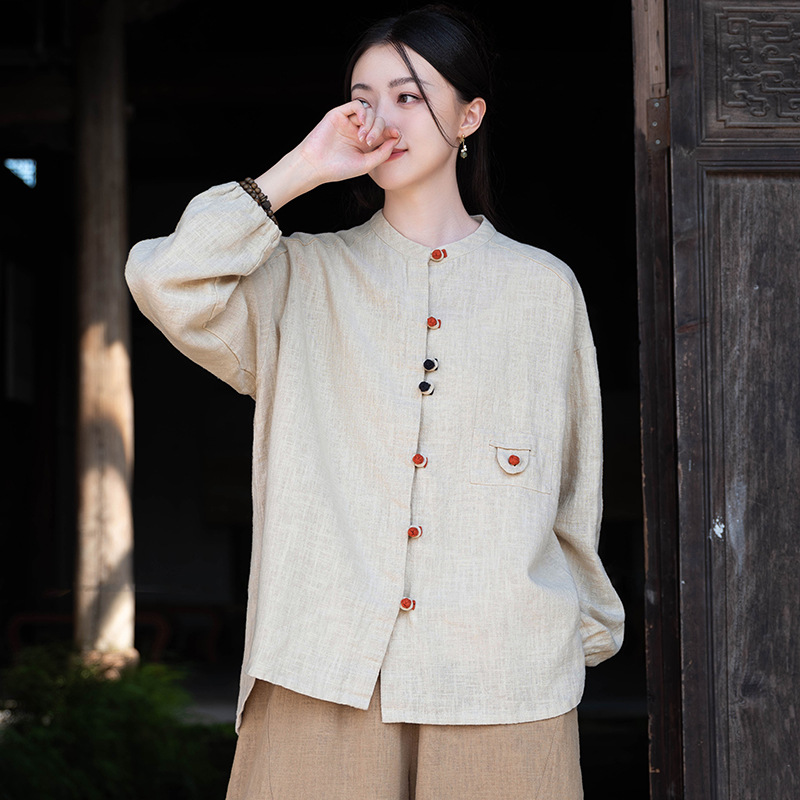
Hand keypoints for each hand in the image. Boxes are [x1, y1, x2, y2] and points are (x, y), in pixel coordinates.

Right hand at [253, 101, 400, 212]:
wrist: (316, 165)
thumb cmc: (338, 169)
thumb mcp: (366, 164)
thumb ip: (382, 153)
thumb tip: (396, 140)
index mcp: (365, 144)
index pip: (383, 132)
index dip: (391, 131)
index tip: (396, 135)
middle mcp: (358, 131)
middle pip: (378, 121)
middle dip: (379, 130)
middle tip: (370, 142)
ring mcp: (349, 122)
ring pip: (369, 112)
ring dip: (371, 123)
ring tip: (363, 138)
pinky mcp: (339, 115)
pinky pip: (356, 105)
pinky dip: (363, 111)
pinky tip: (362, 123)